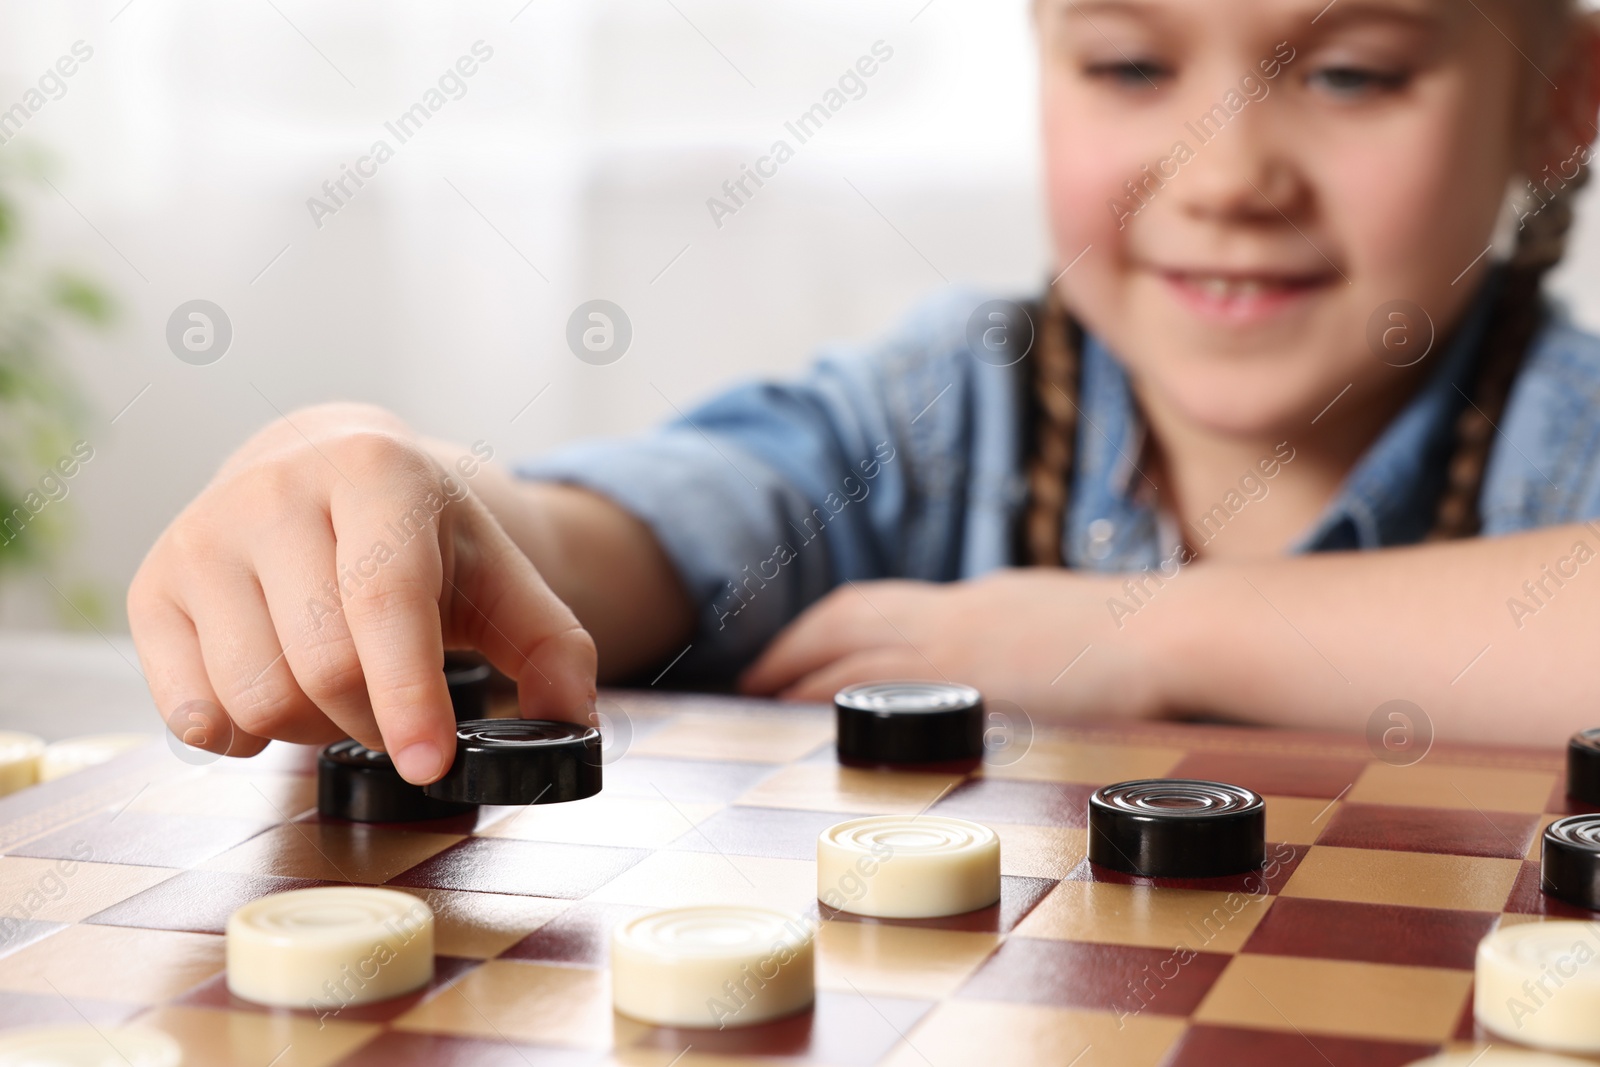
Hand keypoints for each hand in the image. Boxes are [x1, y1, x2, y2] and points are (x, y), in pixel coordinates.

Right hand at [128, 403, 596, 782]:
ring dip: (311, 728)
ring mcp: (200, 537)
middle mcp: (273, 492)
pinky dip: (245, 735)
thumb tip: (569, 724)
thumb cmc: (419, 536)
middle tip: (396, 708)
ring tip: (338, 687)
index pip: (383, 601)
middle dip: (373, 718)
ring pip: (255, 698)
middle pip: (321, 667)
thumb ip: (552, 649)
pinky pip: (191, 715)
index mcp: (373, 472)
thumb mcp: (498, 574)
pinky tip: (277, 690)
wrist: (320, 471)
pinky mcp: (150, 588)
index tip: (430, 763)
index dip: (408, 694)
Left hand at [737, 570, 1164, 719]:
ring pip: (852, 649)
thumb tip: (996, 670)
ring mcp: (962, 645)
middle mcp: (957, 614)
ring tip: (758, 699)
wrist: (1173, 631)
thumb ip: (1012, 641)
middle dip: (791, 646)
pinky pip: (881, 688)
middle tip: (750, 678)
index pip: (877, 607)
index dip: (824, 630)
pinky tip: (812, 722)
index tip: (793, 654)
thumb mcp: (1057, 626)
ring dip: (797, 671)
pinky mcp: (973, 681)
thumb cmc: (1138, 634)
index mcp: (976, 600)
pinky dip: (838, 699)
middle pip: (848, 618)